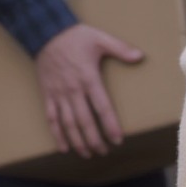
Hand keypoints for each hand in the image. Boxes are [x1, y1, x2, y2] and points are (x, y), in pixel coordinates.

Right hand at [34, 22, 142, 156]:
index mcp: (88, 78)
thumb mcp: (100, 38)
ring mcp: (59, 94)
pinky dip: (57, 135)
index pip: (102, 107)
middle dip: (94, 139)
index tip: (117, 140)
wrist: (45, 33)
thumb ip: (120, 48)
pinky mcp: (48, 95)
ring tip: (87, 154)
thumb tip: (140, 56)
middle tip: (104, 152)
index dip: (109, 125)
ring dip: (77, 141)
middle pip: (84, 121)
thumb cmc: (75, 37)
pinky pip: (51, 118)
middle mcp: (73, 90)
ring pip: (68, 123)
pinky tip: (63, 147)